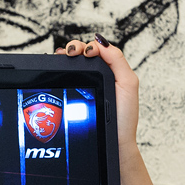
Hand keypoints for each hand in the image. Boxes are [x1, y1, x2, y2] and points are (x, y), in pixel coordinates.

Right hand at [57, 35, 139, 155]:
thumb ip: (117, 60)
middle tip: (70, 53)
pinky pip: (65, 80)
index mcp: (110, 71)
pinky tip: (56, 71)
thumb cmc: (123, 117)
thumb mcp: (128, 84)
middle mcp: (97, 77)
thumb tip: (100, 42)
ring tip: (62, 58)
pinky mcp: (74, 97)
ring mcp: (85, 87)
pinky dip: (59, 72)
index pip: (97, 50)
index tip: (85, 53)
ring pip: (71, 66)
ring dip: (64, 58)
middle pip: (81, 54)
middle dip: (74, 48)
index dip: (88, 46)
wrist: (113, 142)